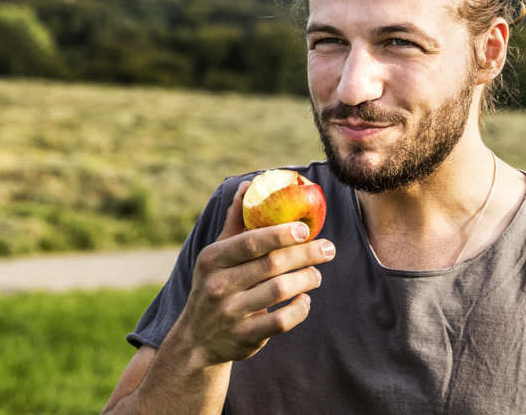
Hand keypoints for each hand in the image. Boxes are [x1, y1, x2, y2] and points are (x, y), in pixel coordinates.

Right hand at [181, 180, 335, 365]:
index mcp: (213, 259)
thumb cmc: (214, 285)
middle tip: (328, 249)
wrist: (196, 339)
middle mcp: (218, 285)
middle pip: (272, 264)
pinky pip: (281, 321)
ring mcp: (230, 313)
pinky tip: (304, 299)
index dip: (280, 234)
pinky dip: (299, 309)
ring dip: (306, 279)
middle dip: (306, 254)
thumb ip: (235, 221)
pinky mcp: (244, 337)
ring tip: (317, 274)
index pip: (250, 242)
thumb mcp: (217, 255)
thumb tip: (249, 185)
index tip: (306, 229)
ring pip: (279, 291)